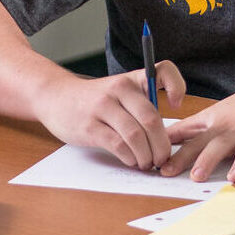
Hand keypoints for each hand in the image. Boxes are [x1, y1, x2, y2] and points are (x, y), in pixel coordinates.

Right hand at [32, 60, 184, 170]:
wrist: (56, 97)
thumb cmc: (96, 98)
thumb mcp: (121, 89)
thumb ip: (143, 103)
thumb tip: (166, 134)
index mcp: (133, 79)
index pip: (164, 71)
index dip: (177, 87)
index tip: (178, 105)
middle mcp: (120, 89)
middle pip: (151, 118)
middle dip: (162, 143)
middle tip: (164, 157)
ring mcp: (103, 107)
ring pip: (135, 135)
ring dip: (146, 154)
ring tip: (148, 163)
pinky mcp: (90, 126)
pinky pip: (118, 144)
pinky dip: (130, 157)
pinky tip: (132, 161)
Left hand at [162, 68, 234, 181]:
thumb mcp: (215, 113)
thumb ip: (188, 129)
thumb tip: (160, 139)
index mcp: (221, 125)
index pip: (197, 142)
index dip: (181, 156)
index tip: (164, 170)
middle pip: (222, 143)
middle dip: (208, 159)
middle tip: (196, 176)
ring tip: (233, 176)